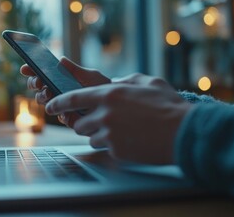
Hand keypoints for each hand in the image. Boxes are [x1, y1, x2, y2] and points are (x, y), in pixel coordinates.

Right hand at [20, 57, 109, 126]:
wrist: (114, 103)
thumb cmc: (101, 86)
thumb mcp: (90, 75)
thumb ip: (75, 70)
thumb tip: (61, 60)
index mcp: (60, 78)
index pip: (41, 73)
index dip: (31, 70)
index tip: (25, 68)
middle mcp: (57, 91)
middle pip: (38, 87)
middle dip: (35, 84)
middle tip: (39, 82)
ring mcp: (61, 104)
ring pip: (44, 102)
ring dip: (43, 97)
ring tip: (49, 93)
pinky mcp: (68, 118)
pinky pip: (60, 116)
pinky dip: (61, 113)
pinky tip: (64, 110)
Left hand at [45, 73, 192, 164]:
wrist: (183, 132)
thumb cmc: (168, 105)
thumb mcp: (147, 82)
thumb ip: (125, 81)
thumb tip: (115, 83)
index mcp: (109, 95)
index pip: (73, 99)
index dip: (58, 103)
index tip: (49, 105)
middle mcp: (104, 115)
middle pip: (79, 123)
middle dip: (88, 122)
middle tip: (104, 121)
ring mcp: (109, 135)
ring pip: (91, 137)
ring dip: (101, 134)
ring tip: (123, 130)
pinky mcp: (116, 151)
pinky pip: (106, 148)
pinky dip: (114, 145)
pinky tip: (131, 140)